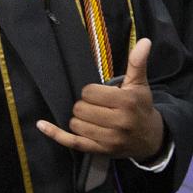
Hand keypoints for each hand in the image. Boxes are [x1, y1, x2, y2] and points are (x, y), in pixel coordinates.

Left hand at [36, 39, 165, 160]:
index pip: (90, 93)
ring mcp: (108, 140)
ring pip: (75, 124)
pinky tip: (42, 125)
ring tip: (92, 117)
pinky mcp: (100, 151)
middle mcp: (118, 122)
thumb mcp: (140, 85)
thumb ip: (137, 63)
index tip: (101, 95)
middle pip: (81, 108)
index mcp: (126, 103)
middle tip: (98, 106)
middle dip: (85, 105)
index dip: (92, 92)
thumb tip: (144, 41)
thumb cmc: (141, 107)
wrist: (151, 138)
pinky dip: (55, 134)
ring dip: (79, 118)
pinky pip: (73, 143)